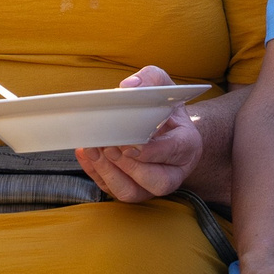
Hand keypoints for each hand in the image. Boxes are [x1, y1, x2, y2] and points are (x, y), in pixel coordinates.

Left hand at [78, 67, 201, 200]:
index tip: (130, 144)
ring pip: (131, 193)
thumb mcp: (164, 87)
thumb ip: (151, 80)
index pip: (174, 152)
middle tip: (109, 145)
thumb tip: (128, 87)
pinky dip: (95, 174)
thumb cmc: (165, 109)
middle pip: (156, 181)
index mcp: (188, 145)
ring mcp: (152, 185)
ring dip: (109, 173)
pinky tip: (86, 154)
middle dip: (128, 166)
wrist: (166, 130)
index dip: (151, 152)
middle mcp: (174, 171)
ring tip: (93, 149)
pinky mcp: (132, 189)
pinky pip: (112, 190)